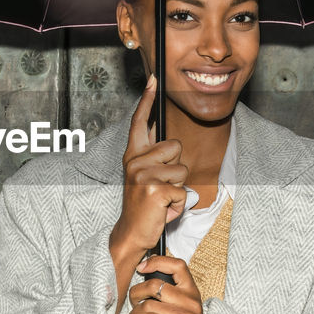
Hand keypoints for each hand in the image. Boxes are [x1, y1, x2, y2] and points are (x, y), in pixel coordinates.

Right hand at [108, 75, 187, 311]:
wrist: (131, 235)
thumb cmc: (144, 208)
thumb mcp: (145, 178)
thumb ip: (154, 159)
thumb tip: (166, 140)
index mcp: (133, 156)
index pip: (139, 122)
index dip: (147, 100)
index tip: (154, 78)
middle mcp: (135, 161)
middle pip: (175, 147)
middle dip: (176, 168)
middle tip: (161, 188)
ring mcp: (143, 174)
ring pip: (183, 169)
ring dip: (179, 188)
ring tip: (162, 200)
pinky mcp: (154, 189)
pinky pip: (182, 189)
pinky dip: (178, 204)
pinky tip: (163, 210)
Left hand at [125, 255, 201, 313]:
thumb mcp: (175, 312)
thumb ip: (165, 296)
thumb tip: (142, 277)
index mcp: (192, 293)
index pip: (178, 265)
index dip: (157, 261)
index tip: (141, 268)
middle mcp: (193, 302)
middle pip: (155, 285)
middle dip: (136, 293)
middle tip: (133, 303)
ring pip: (149, 304)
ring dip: (134, 313)